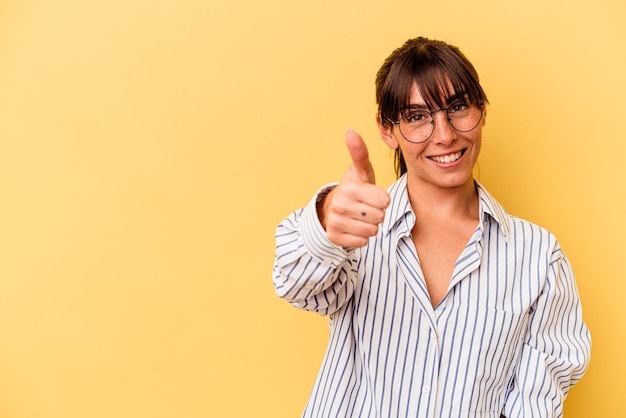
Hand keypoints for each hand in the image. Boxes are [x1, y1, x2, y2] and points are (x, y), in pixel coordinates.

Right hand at [318, 129, 390, 247]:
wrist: (332, 208)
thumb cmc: (354, 188)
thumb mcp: (360, 171)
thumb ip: (360, 152)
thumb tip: (350, 130)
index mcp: (350, 188)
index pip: (385, 201)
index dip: (381, 199)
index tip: (371, 196)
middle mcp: (340, 205)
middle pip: (380, 217)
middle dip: (376, 213)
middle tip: (365, 207)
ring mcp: (336, 222)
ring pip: (372, 231)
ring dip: (370, 226)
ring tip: (360, 217)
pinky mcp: (334, 237)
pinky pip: (362, 242)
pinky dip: (361, 237)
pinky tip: (353, 227)